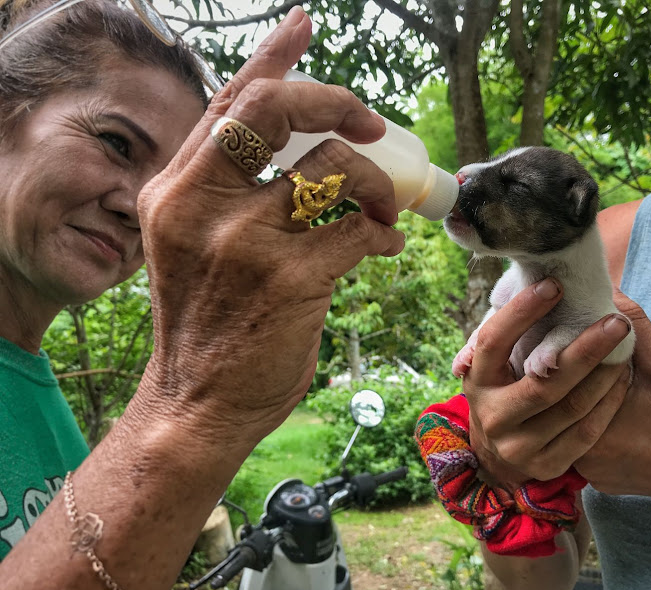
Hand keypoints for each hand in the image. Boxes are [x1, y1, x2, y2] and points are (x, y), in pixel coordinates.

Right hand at [132, 8, 404, 448]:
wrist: (194, 406)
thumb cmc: (207, 325)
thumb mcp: (197, 247)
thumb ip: (232, 193)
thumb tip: (303, 151)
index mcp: (176, 190)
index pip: (228, 100)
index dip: (274, 55)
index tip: (305, 22)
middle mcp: (200, 204)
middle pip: (277, 108)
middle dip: (337, 101)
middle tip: (373, 122)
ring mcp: (244, 242)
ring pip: (335, 166)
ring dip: (378, 180)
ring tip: (388, 204)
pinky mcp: (288, 281)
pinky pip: (359, 230)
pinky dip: (383, 231)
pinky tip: (384, 244)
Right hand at [463, 279, 631, 490]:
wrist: (499, 454)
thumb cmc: (506, 388)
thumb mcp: (498, 364)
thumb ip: (513, 333)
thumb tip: (542, 277)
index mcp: (476, 380)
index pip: (493, 341)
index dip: (521, 312)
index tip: (554, 285)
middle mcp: (491, 416)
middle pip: (543, 382)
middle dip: (583, 348)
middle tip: (615, 321)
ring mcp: (517, 447)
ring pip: (570, 407)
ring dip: (604, 374)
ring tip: (625, 346)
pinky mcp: (545, 467)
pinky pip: (586, 433)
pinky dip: (608, 402)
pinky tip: (623, 378)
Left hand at [575, 291, 650, 508]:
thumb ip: (633, 323)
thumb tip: (607, 287)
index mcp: (588, 433)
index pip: (557, 382)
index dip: (559, 351)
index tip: (563, 326)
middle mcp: (580, 460)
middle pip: (558, 405)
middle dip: (564, 371)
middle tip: (570, 340)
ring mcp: (590, 474)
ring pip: (568, 423)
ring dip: (575, 393)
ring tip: (586, 365)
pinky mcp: (602, 479)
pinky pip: (584, 441)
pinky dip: (589, 417)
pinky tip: (601, 395)